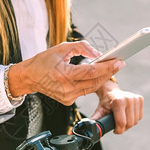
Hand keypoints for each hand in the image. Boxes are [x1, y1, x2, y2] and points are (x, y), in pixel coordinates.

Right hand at [8, 41, 124, 105]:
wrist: (29, 77)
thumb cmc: (44, 61)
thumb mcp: (61, 48)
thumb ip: (81, 47)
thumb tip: (98, 54)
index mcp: (63, 74)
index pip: (91, 71)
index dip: (106, 67)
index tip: (118, 61)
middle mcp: (66, 89)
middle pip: (94, 81)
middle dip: (109, 72)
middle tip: (120, 63)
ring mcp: (67, 97)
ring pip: (92, 88)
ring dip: (103, 78)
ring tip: (112, 68)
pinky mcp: (68, 101)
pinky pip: (85, 91)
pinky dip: (93, 83)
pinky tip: (100, 75)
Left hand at [91, 81, 143, 133]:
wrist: (111, 91)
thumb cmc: (105, 103)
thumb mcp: (99, 111)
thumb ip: (95, 120)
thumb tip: (90, 129)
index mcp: (118, 102)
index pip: (122, 123)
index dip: (118, 130)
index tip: (114, 130)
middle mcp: (128, 99)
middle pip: (129, 124)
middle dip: (123, 128)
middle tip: (117, 125)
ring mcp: (135, 98)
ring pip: (135, 121)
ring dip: (129, 124)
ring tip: (121, 120)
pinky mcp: (140, 99)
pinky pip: (139, 116)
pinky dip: (134, 119)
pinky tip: (127, 115)